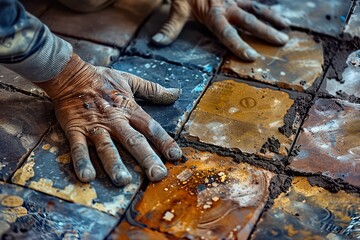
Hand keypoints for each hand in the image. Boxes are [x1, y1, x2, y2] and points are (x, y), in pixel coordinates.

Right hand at [35, 54, 182, 185]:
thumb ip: (153, 90)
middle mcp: (115, 120)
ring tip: (123, 181)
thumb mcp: (130, 81)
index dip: (165, 142)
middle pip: (133, 141)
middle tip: (157, 175)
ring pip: (106, 147)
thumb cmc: (102, 79)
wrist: (71, 74)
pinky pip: (78, 148)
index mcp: (129, 109)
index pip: (151, 127)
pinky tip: (87, 177)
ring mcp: (95, 126)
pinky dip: (82, 161)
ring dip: (114, 164)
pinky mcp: (76, 130)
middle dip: (147, 158)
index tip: (176, 157)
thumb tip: (176, 92)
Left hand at [152, 0, 289, 60]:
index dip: (239, 45)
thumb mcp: (176, 8)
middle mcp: (227, 6)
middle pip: (249, 20)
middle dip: (266, 31)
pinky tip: (280, 14)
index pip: (227, 33)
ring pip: (256, 8)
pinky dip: (267, 7)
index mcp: (213, 14)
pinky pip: (254, 0)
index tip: (252, 56)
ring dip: (272, 18)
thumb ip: (170, 27)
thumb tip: (156, 44)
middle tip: (282, 42)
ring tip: (286, 28)